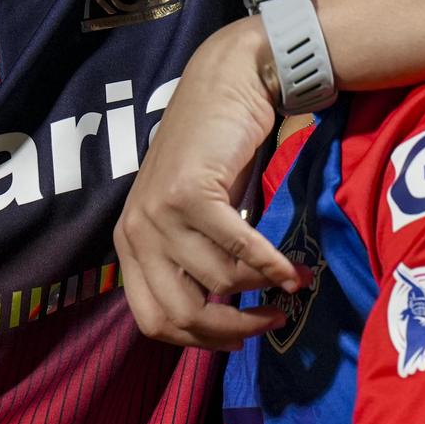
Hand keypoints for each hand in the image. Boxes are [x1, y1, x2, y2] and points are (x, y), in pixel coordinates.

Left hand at [114, 18, 308, 349]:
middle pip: (181, 315)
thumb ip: (189, 258)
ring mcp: (159, 212)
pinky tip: (295, 271)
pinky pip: (239, 249)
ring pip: (219, 282)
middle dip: (232, 329)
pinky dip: (271, 266)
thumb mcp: (188, 212)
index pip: (153, 321)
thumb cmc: (213, 151)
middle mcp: (135, 231)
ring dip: (264, 289)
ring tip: (294, 282)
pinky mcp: (191, 193)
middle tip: (270, 322)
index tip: (237, 339)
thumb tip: (220, 322)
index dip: (198, 341)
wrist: (225, 82)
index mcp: (129, 243)